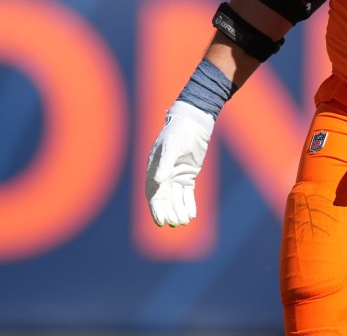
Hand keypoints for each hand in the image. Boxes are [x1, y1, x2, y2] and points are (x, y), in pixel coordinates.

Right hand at [145, 100, 214, 226]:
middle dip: (169, 212)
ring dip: (179, 210)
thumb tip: (158, 180)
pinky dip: (188, 203)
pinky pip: (187, 193)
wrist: (192, 123)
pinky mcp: (188, 174)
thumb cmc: (178, 132)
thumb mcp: (172, 146)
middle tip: (176, 224)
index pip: (153, 193)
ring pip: (176, 198)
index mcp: (153, 169)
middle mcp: (163, 175)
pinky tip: (192, 214)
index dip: (156, 208)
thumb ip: (165, 163)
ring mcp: (175, 175)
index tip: (161, 221)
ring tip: (184, 222)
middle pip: (165, 199)